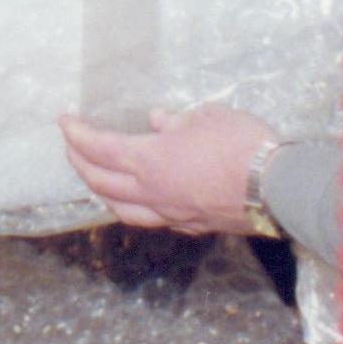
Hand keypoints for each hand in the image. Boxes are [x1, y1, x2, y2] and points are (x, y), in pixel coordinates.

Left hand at [58, 103, 281, 233]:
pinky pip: (151, 218)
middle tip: (72, 145)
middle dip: (79, 162)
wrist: (278, 188)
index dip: (77, 134)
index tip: (64, 121)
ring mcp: (171, 214)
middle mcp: (153, 193)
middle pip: (101, 182)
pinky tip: (139, 199)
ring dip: (101, 192)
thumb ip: (178, 122)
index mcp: (150, 161)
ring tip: (95, 178)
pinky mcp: (192, 226)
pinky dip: (134, 206)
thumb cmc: (242, 145)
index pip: (100, 149)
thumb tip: (161, 122)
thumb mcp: (207, 116)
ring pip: (122, 209)